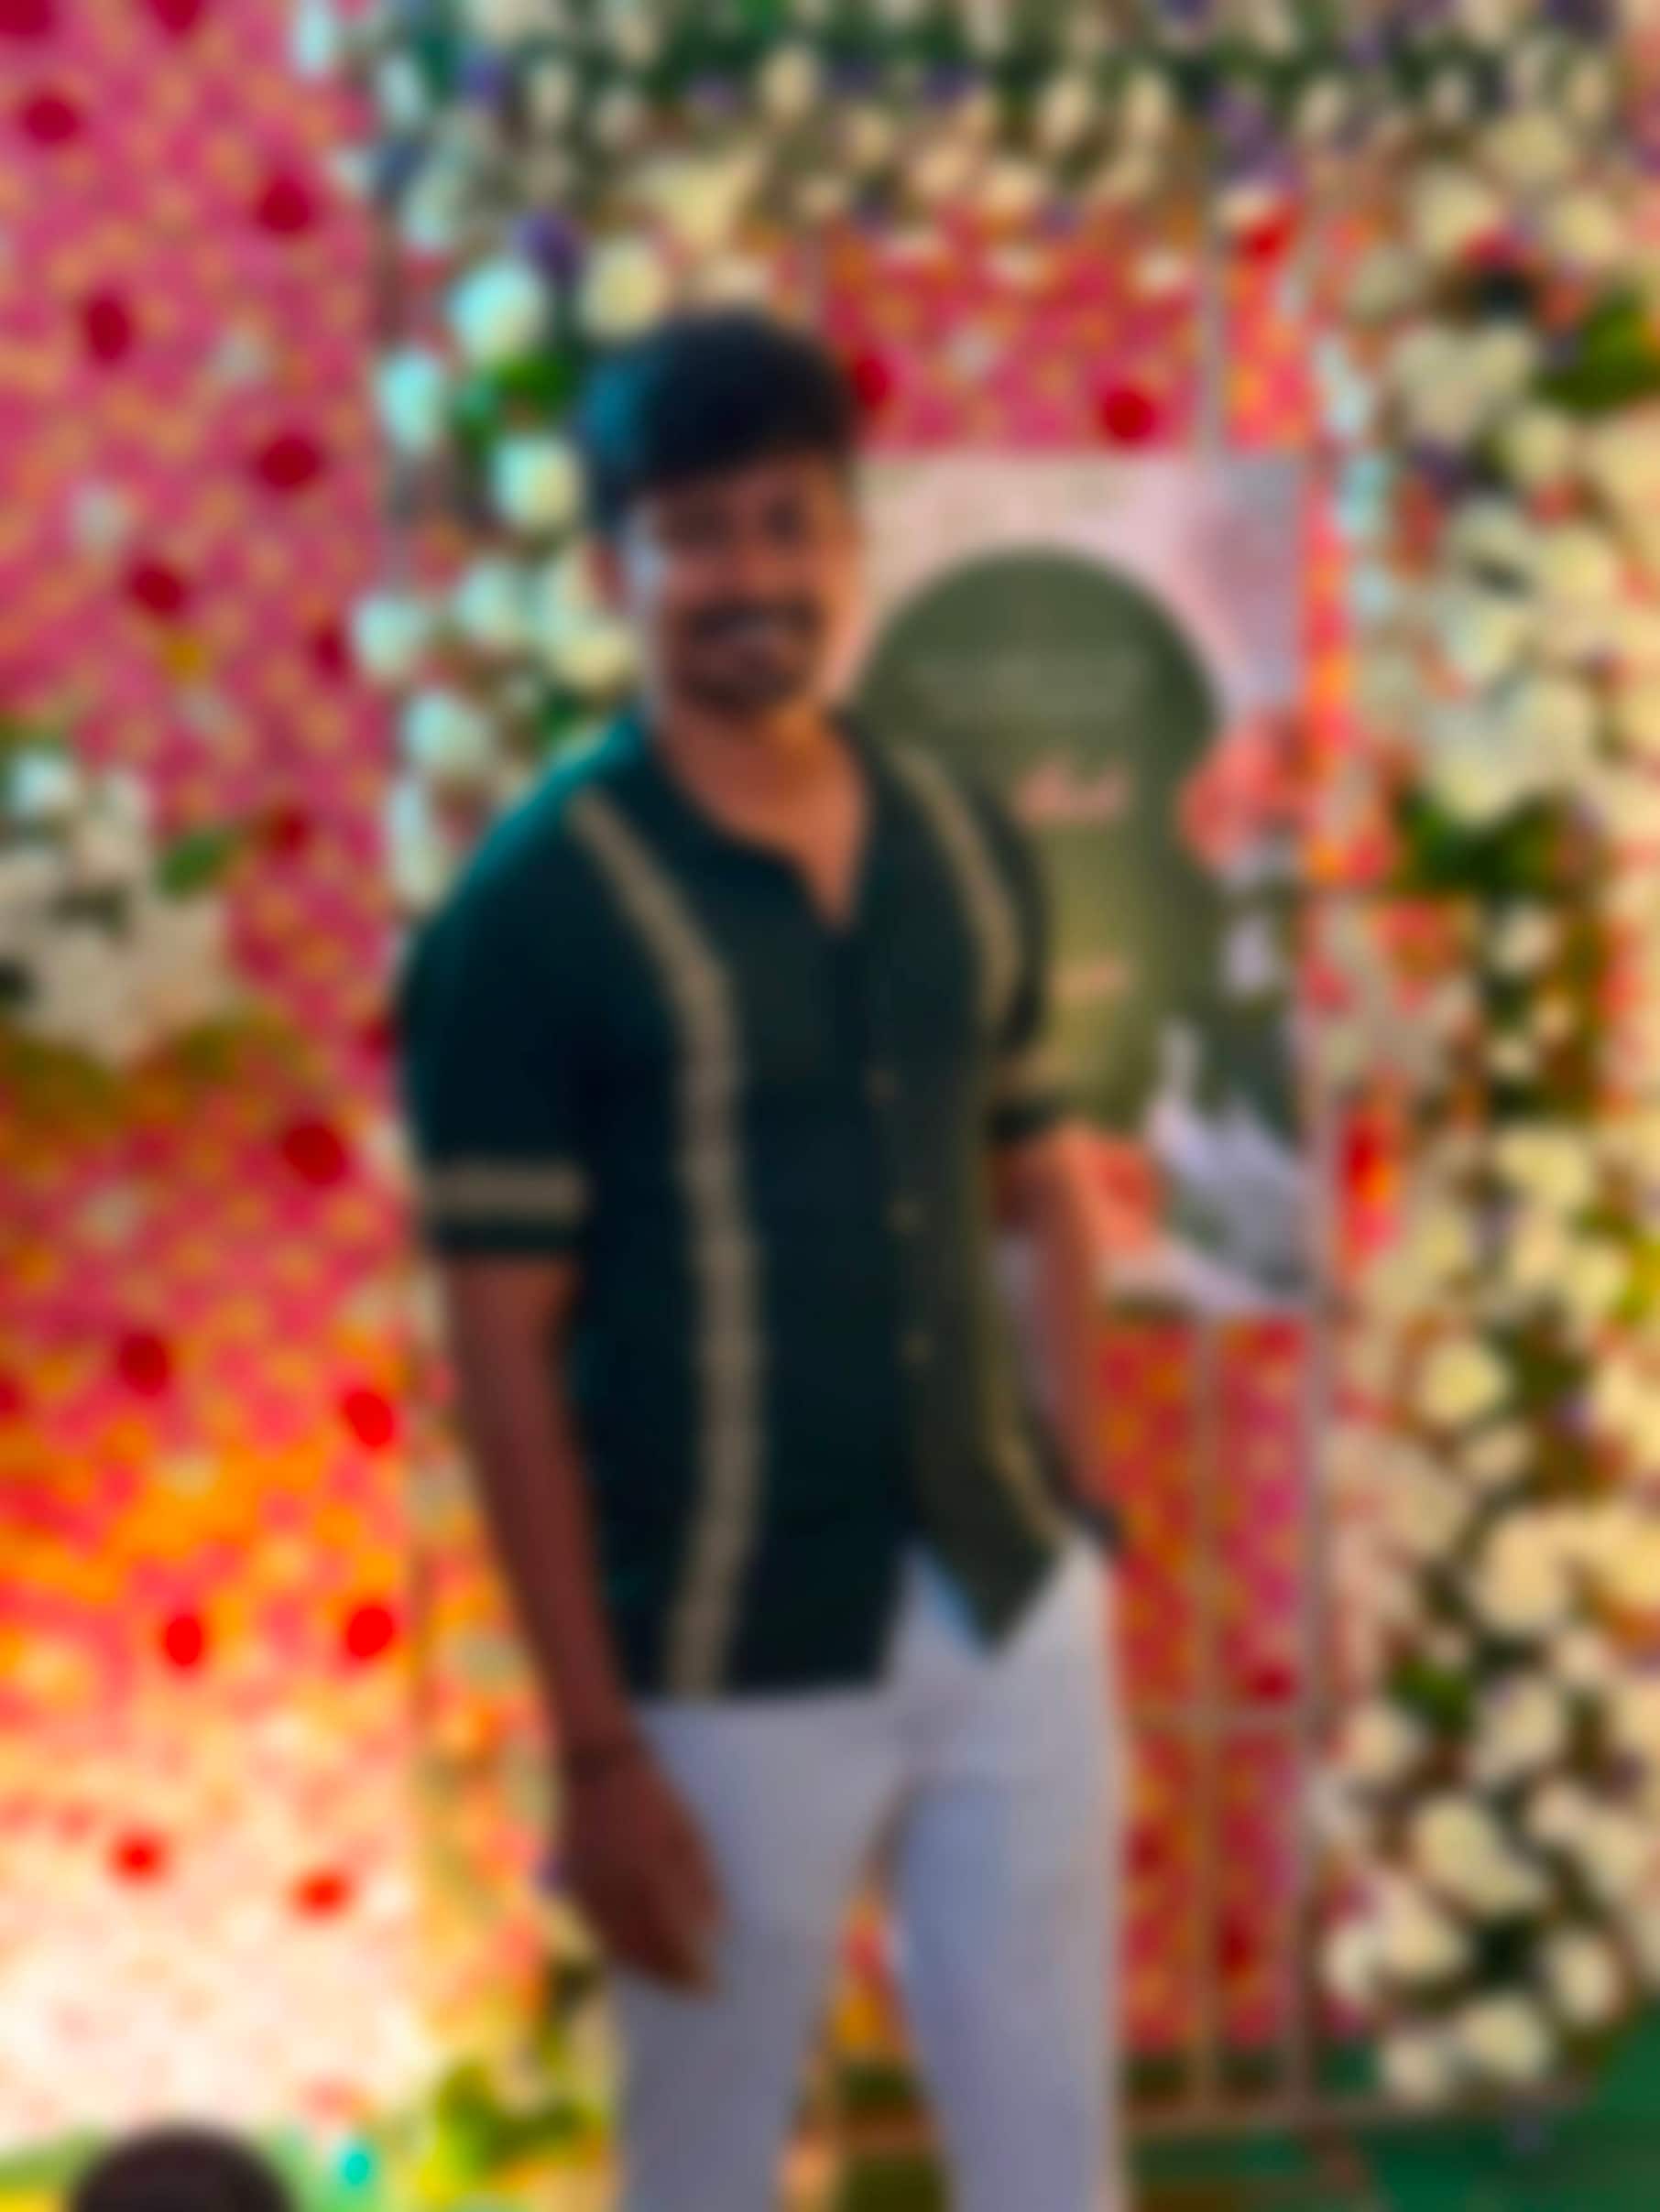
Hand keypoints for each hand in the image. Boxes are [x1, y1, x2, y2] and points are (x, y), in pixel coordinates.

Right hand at [562, 1743, 721, 1990]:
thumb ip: (702, 1882)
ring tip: (666, 1979)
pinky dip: (616, 1950)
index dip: (690, 1970)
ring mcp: (590, 1891)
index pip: (672, 1941)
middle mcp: (617, 1891)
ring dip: (642, 1969)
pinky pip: (596, 1931)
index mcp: (649, 1877)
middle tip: (691, 1990)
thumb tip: (715, 1929)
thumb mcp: (689, 1833)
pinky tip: (634, 1955)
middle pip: (644, 1951)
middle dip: (668, 1976)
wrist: (599, 1773)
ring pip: (616, 1946)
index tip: (710, 1985)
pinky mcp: (574, 1887)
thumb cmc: (653, 1799)